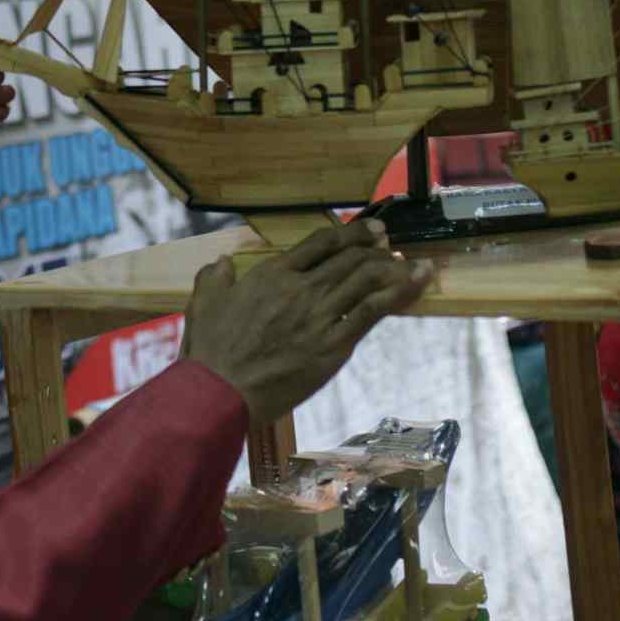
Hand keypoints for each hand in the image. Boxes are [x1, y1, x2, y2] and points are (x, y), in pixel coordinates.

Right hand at [180, 217, 434, 427]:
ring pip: (367, 280)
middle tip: (390, 244)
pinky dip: (398, 294)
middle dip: (375, 246)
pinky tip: (416, 284)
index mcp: (273, 274)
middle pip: (349, 258)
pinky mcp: (333, 346)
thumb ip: (215, 277)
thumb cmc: (210, 350)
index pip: (320, 243)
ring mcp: (320, 316)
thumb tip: (223, 264)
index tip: (370, 229)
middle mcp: (301, 288)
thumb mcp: (203, 302)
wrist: (221, 391)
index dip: (350, 232)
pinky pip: (372, 312)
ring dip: (393, 268)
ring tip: (412, 264)